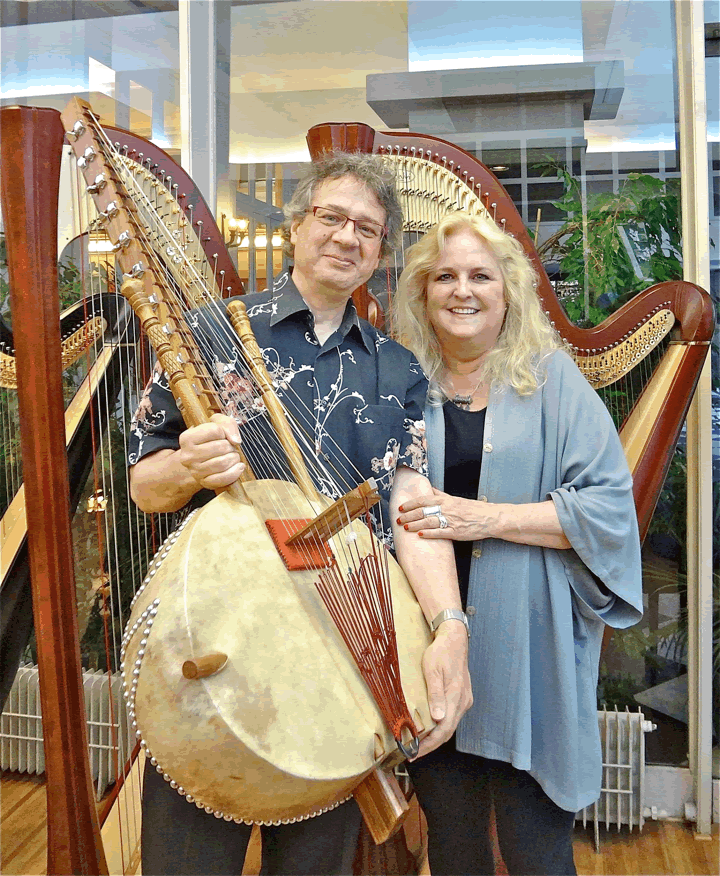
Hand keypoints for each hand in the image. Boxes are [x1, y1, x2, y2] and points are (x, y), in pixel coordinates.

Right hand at [177, 413, 244, 490]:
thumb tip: (235, 440)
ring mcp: (195, 471)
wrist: (203, 459)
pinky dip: (236, 471)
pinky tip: (238, 466)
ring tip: (233, 456)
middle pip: (221, 447)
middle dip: (231, 446)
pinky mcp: (205, 482)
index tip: (222, 436)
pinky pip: (224, 478)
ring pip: (223, 462)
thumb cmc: (211, 439)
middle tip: (229, 448)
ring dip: (234, 458)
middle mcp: (187, 456)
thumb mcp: (217, 423)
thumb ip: (227, 424)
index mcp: (187, 438)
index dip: (224, 432)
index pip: (215, 430)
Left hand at [398, 488, 495, 540]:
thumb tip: (429, 489)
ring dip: (415, 525)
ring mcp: (451, 521)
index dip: (410, 504)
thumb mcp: (455, 499)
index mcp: (446, 500)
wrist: (490, 518)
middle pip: (423, 511)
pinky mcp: (456, 532)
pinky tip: (420, 535)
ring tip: (405, 527)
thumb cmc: (473, 509)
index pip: (423, 500)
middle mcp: (447, 509)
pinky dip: (429, 534)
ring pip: (428, 522)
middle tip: (398, 519)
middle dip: (408, 515)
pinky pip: (440, 533)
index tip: (400, 507)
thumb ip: (441, 495)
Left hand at [416, 622, 472, 756]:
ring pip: (450, 726)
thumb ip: (435, 694)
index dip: (429, 745)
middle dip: (430, 745)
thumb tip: (438, 718)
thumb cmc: (441, 652)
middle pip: (447, 732)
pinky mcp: (462, 697)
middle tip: (412, 753)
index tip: (414, 753)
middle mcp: (463, 702)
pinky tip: (429, 728)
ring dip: (435, 737)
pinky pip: (452, 717)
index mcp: (455, 697)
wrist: (454, 639)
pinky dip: (440, 727)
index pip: (443, 730)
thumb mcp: (432, 670)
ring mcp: (464, 700)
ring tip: (418, 744)